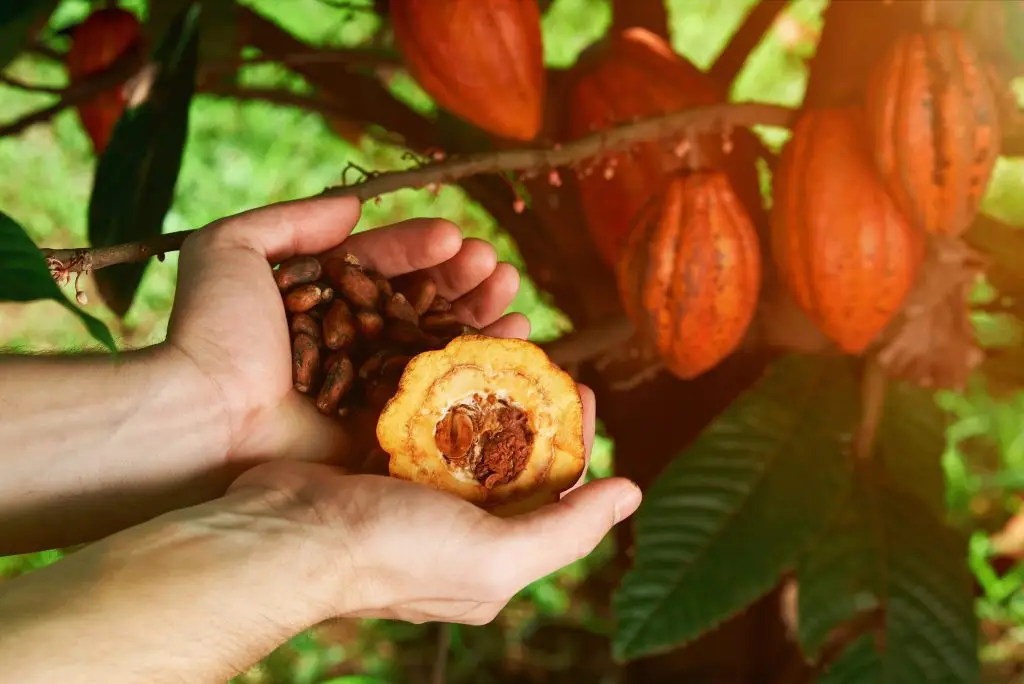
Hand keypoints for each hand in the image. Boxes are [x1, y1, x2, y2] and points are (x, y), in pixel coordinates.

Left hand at [166, 195, 527, 469]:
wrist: (204, 418)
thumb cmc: (212, 333)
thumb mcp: (231, 248)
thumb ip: (291, 219)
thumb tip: (353, 208)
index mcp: (318, 298)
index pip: (380, 265)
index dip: (418, 248)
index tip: (453, 237)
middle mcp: (348, 338)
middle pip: (416, 301)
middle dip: (460, 279)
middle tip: (494, 265)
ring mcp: (368, 383)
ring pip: (436, 341)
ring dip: (478, 313)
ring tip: (509, 290)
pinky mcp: (384, 426)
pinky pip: (441, 390)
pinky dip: (479, 364)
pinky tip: (513, 336)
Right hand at [227, 391, 641, 624]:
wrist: (284, 537)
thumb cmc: (392, 555)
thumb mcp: (493, 557)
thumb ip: (566, 530)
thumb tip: (631, 494)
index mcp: (494, 557)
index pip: (555, 493)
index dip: (575, 439)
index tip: (581, 389)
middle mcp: (460, 530)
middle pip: (514, 460)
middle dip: (534, 409)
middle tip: (546, 361)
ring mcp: (418, 495)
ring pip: (469, 436)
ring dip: (489, 393)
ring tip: (503, 350)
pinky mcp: (380, 463)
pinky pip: (425, 423)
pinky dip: (442, 395)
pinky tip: (450, 360)